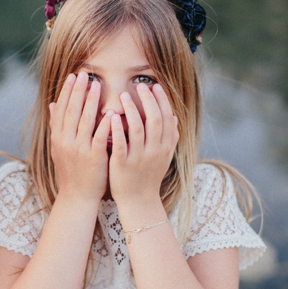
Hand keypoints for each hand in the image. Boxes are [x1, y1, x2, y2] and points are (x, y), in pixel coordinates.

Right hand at [49, 72, 111, 201]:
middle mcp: (65, 141)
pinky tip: (110, 112)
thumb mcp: (59, 147)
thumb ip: (57, 125)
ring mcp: (78, 149)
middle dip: (78, 91)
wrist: (77, 196)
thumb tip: (52, 103)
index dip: (67, 91)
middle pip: (72, 111)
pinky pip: (99, 137)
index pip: (61, 109)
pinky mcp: (92, 158)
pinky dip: (103, 124)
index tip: (73, 76)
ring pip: (84, 120)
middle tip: (85, 74)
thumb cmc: (72, 170)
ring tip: (97, 86)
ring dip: (90, 101)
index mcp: (57, 137)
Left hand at [108, 83, 178, 206]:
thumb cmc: (149, 177)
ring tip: (123, 95)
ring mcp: (139, 157)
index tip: (155, 86)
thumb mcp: (164, 158)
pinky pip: (121, 143)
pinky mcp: (123, 164)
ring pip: (138, 128)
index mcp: (164, 147)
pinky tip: (112, 116)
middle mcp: (154, 150)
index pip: (166, 118)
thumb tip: (175, 118)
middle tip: (139, 86)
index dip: (161, 101)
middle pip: (154, 119)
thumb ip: (170, 138)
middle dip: (148, 100)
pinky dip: (117, 128)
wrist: (139, 202)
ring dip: (132, 110)